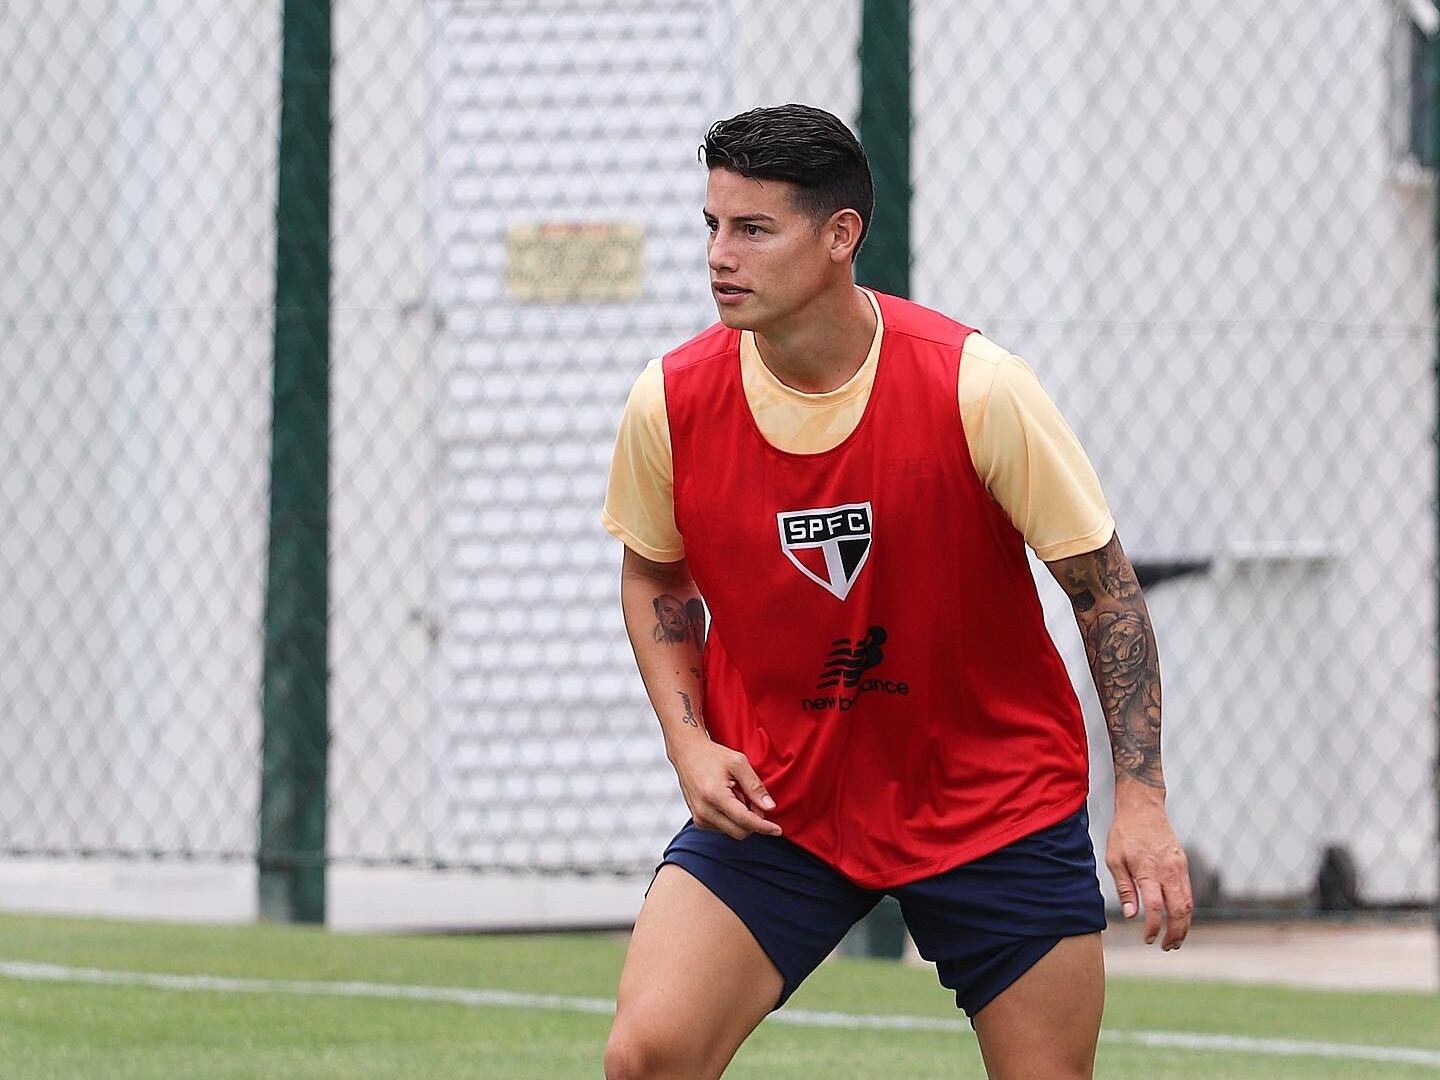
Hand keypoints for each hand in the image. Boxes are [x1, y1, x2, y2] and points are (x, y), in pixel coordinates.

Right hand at [670, 741, 780, 839]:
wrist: (687, 753)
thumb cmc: (712, 755)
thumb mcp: (739, 763)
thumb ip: (755, 786)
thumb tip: (769, 807)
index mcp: (714, 796)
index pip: (745, 820)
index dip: (764, 827)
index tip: (777, 830)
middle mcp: (704, 811)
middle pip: (740, 832)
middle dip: (753, 821)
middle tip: (754, 800)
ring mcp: (699, 818)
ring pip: (732, 831)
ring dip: (742, 818)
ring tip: (736, 794)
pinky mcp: (698, 820)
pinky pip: (723, 828)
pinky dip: (732, 818)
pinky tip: (728, 800)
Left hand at [1106, 784, 1192, 948]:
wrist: (1143, 806)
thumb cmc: (1124, 832)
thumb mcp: (1114, 859)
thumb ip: (1124, 888)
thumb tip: (1132, 915)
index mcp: (1148, 871)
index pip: (1156, 908)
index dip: (1153, 928)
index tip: (1147, 939)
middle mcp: (1168, 871)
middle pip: (1179, 911)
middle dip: (1176, 934)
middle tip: (1167, 947)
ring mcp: (1179, 867)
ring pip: (1189, 904)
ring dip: (1184, 925)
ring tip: (1175, 940)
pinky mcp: (1183, 863)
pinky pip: (1189, 892)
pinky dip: (1186, 909)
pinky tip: (1178, 919)